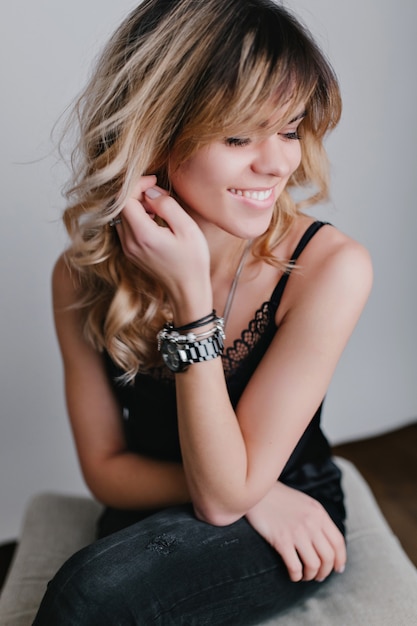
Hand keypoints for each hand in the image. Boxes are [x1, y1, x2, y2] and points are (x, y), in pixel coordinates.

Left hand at [114, 176, 210, 308]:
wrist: (188, 290)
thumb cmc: (192, 261)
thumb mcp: (187, 228)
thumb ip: (166, 205)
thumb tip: (150, 191)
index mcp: (142, 234)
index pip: (124, 198)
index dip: (137, 184)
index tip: (154, 181)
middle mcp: (129, 242)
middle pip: (120, 205)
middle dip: (137, 193)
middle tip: (160, 194)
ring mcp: (127, 248)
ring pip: (121, 215)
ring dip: (137, 205)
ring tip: (159, 208)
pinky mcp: (130, 252)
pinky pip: (126, 226)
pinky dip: (137, 217)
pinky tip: (155, 220)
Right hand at [245, 481, 345, 581]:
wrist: (256, 492)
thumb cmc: (279, 498)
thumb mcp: (304, 503)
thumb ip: (317, 520)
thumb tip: (328, 543)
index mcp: (319, 513)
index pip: (338, 542)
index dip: (340, 559)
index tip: (337, 569)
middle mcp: (311, 523)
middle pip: (328, 557)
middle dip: (325, 571)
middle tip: (318, 576)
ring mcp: (297, 532)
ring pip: (314, 565)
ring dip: (311, 575)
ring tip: (305, 575)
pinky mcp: (281, 540)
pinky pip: (295, 567)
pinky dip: (296, 576)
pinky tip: (293, 574)